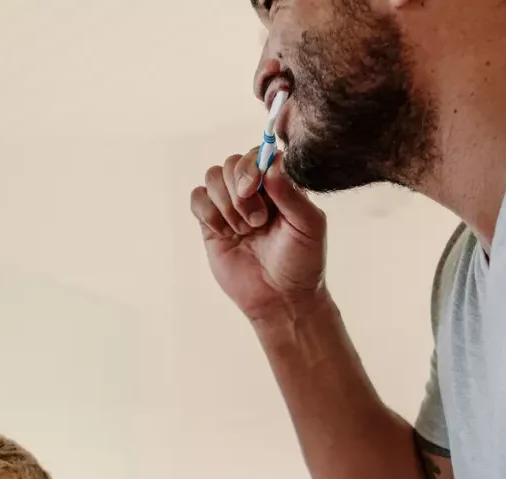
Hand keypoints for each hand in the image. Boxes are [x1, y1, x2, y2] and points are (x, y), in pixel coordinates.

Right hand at [190, 149, 326, 322]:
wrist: (280, 299)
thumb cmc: (301, 263)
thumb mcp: (309, 226)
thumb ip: (292, 193)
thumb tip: (272, 164)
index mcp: (280, 185)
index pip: (260, 153)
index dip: (253, 165)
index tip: (256, 188)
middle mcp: (255, 191)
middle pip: (232, 162)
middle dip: (240, 190)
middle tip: (256, 221)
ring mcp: (231, 207)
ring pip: (212, 177)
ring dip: (226, 203)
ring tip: (244, 230)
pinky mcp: (211, 224)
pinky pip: (197, 199)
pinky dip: (207, 211)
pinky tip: (224, 233)